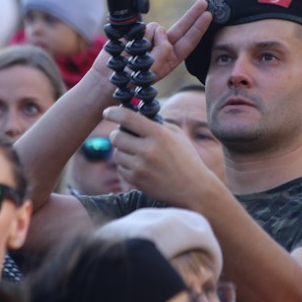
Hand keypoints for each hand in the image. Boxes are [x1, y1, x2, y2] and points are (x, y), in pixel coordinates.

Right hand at [89, 0, 210, 84]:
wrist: (108, 78)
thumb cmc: (132, 78)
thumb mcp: (154, 69)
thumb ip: (163, 50)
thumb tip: (160, 30)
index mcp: (171, 58)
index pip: (188, 41)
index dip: (199, 28)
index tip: (208, 15)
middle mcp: (162, 47)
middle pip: (181, 28)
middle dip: (192, 15)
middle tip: (204, 3)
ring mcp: (149, 39)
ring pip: (157, 28)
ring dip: (150, 38)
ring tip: (137, 52)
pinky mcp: (136, 33)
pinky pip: (142, 27)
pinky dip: (138, 34)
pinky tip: (130, 44)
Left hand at [103, 104, 221, 207]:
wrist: (194, 189)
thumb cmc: (187, 159)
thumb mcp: (177, 135)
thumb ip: (158, 124)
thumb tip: (137, 116)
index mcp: (159, 134)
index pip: (127, 117)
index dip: (113, 113)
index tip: (108, 112)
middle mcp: (148, 150)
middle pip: (116, 136)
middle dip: (118, 134)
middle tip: (125, 135)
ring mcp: (140, 167)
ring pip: (116, 154)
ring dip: (123, 151)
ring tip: (137, 153)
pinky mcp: (136, 181)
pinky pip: (120, 169)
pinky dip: (126, 166)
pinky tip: (140, 166)